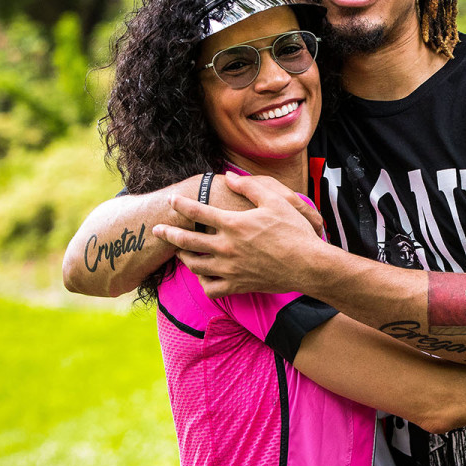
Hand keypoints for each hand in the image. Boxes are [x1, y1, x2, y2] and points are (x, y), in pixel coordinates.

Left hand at [151, 173, 325, 297]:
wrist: (308, 265)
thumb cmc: (294, 231)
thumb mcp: (275, 201)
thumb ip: (250, 187)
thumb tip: (229, 177)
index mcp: (233, 224)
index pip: (197, 212)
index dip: (181, 205)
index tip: (171, 201)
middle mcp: (226, 247)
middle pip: (187, 241)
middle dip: (168, 234)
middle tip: (156, 230)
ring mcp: (230, 269)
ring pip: (194, 265)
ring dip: (183, 257)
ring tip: (178, 252)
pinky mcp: (238, 285)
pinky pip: (211, 288)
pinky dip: (202, 282)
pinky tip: (203, 276)